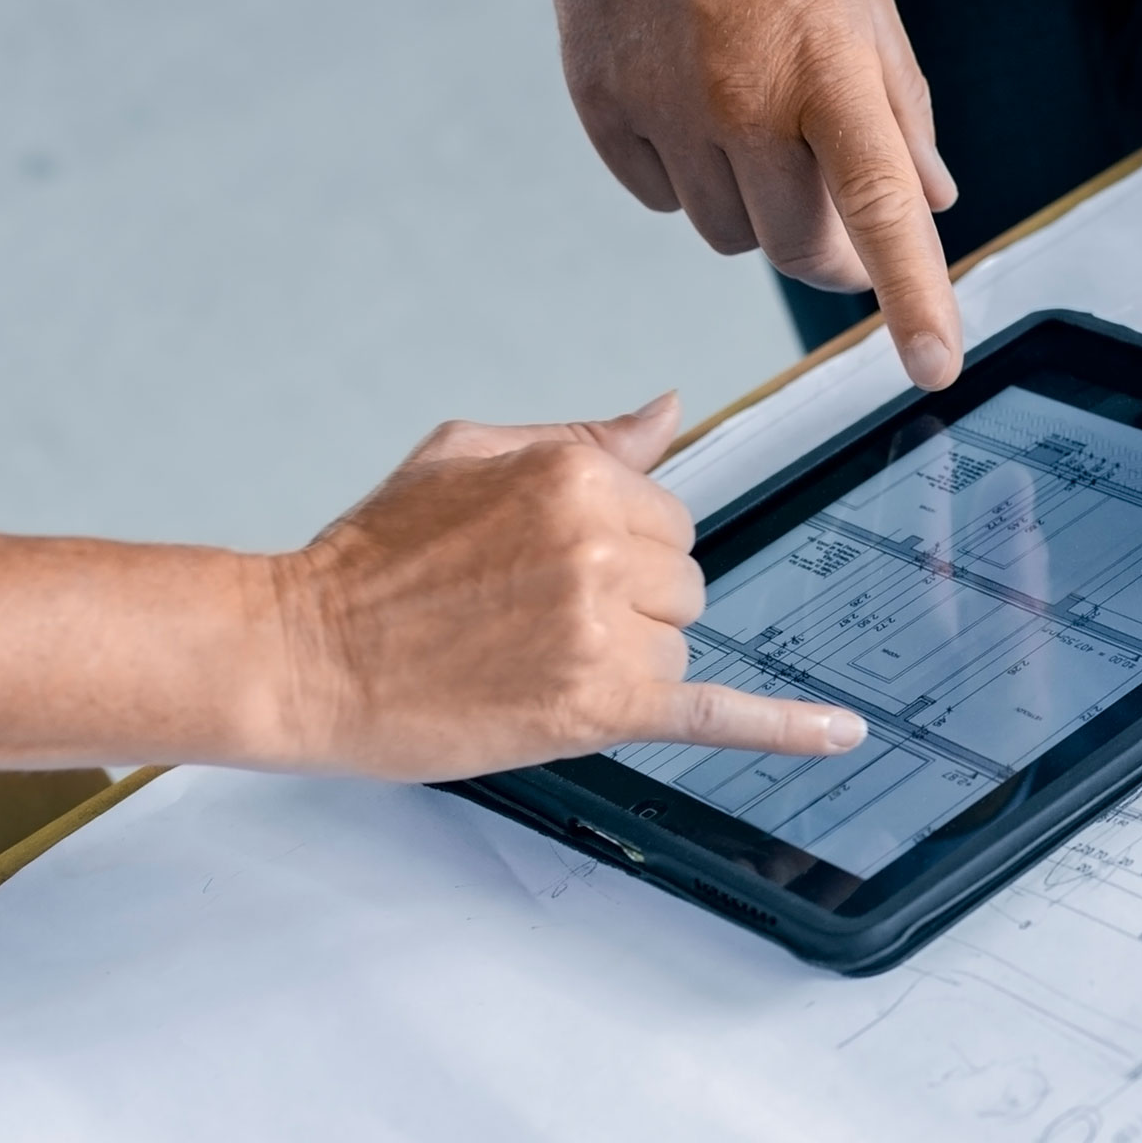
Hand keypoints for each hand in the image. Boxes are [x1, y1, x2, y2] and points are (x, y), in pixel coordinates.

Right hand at [271, 395, 865, 780]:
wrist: (300, 653)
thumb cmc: (373, 556)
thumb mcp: (469, 455)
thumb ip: (583, 438)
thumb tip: (671, 409)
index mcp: (578, 474)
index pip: (668, 516)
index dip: (616, 550)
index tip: (550, 570)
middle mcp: (602, 542)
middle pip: (683, 580)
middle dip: (625, 602)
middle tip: (530, 618)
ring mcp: (604, 625)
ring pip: (677, 642)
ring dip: (625, 658)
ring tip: (527, 658)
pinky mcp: (601, 704)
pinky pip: (717, 713)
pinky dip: (784, 727)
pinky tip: (841, 732)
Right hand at [547, 0, 963, 388]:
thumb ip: (902, 107)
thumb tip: (933, 200)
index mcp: (830, 72)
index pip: (881, 211)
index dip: (913, 299)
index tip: (935, 366)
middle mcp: (746, 101)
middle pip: (797, 250)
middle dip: (828, 250)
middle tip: (837, 212)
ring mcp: (667, 108)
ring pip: (726, 235)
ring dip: (752, 209)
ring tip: (753, 125)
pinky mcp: (603, 106)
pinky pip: (658, 197)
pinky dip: (683, 177)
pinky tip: (690, 108)